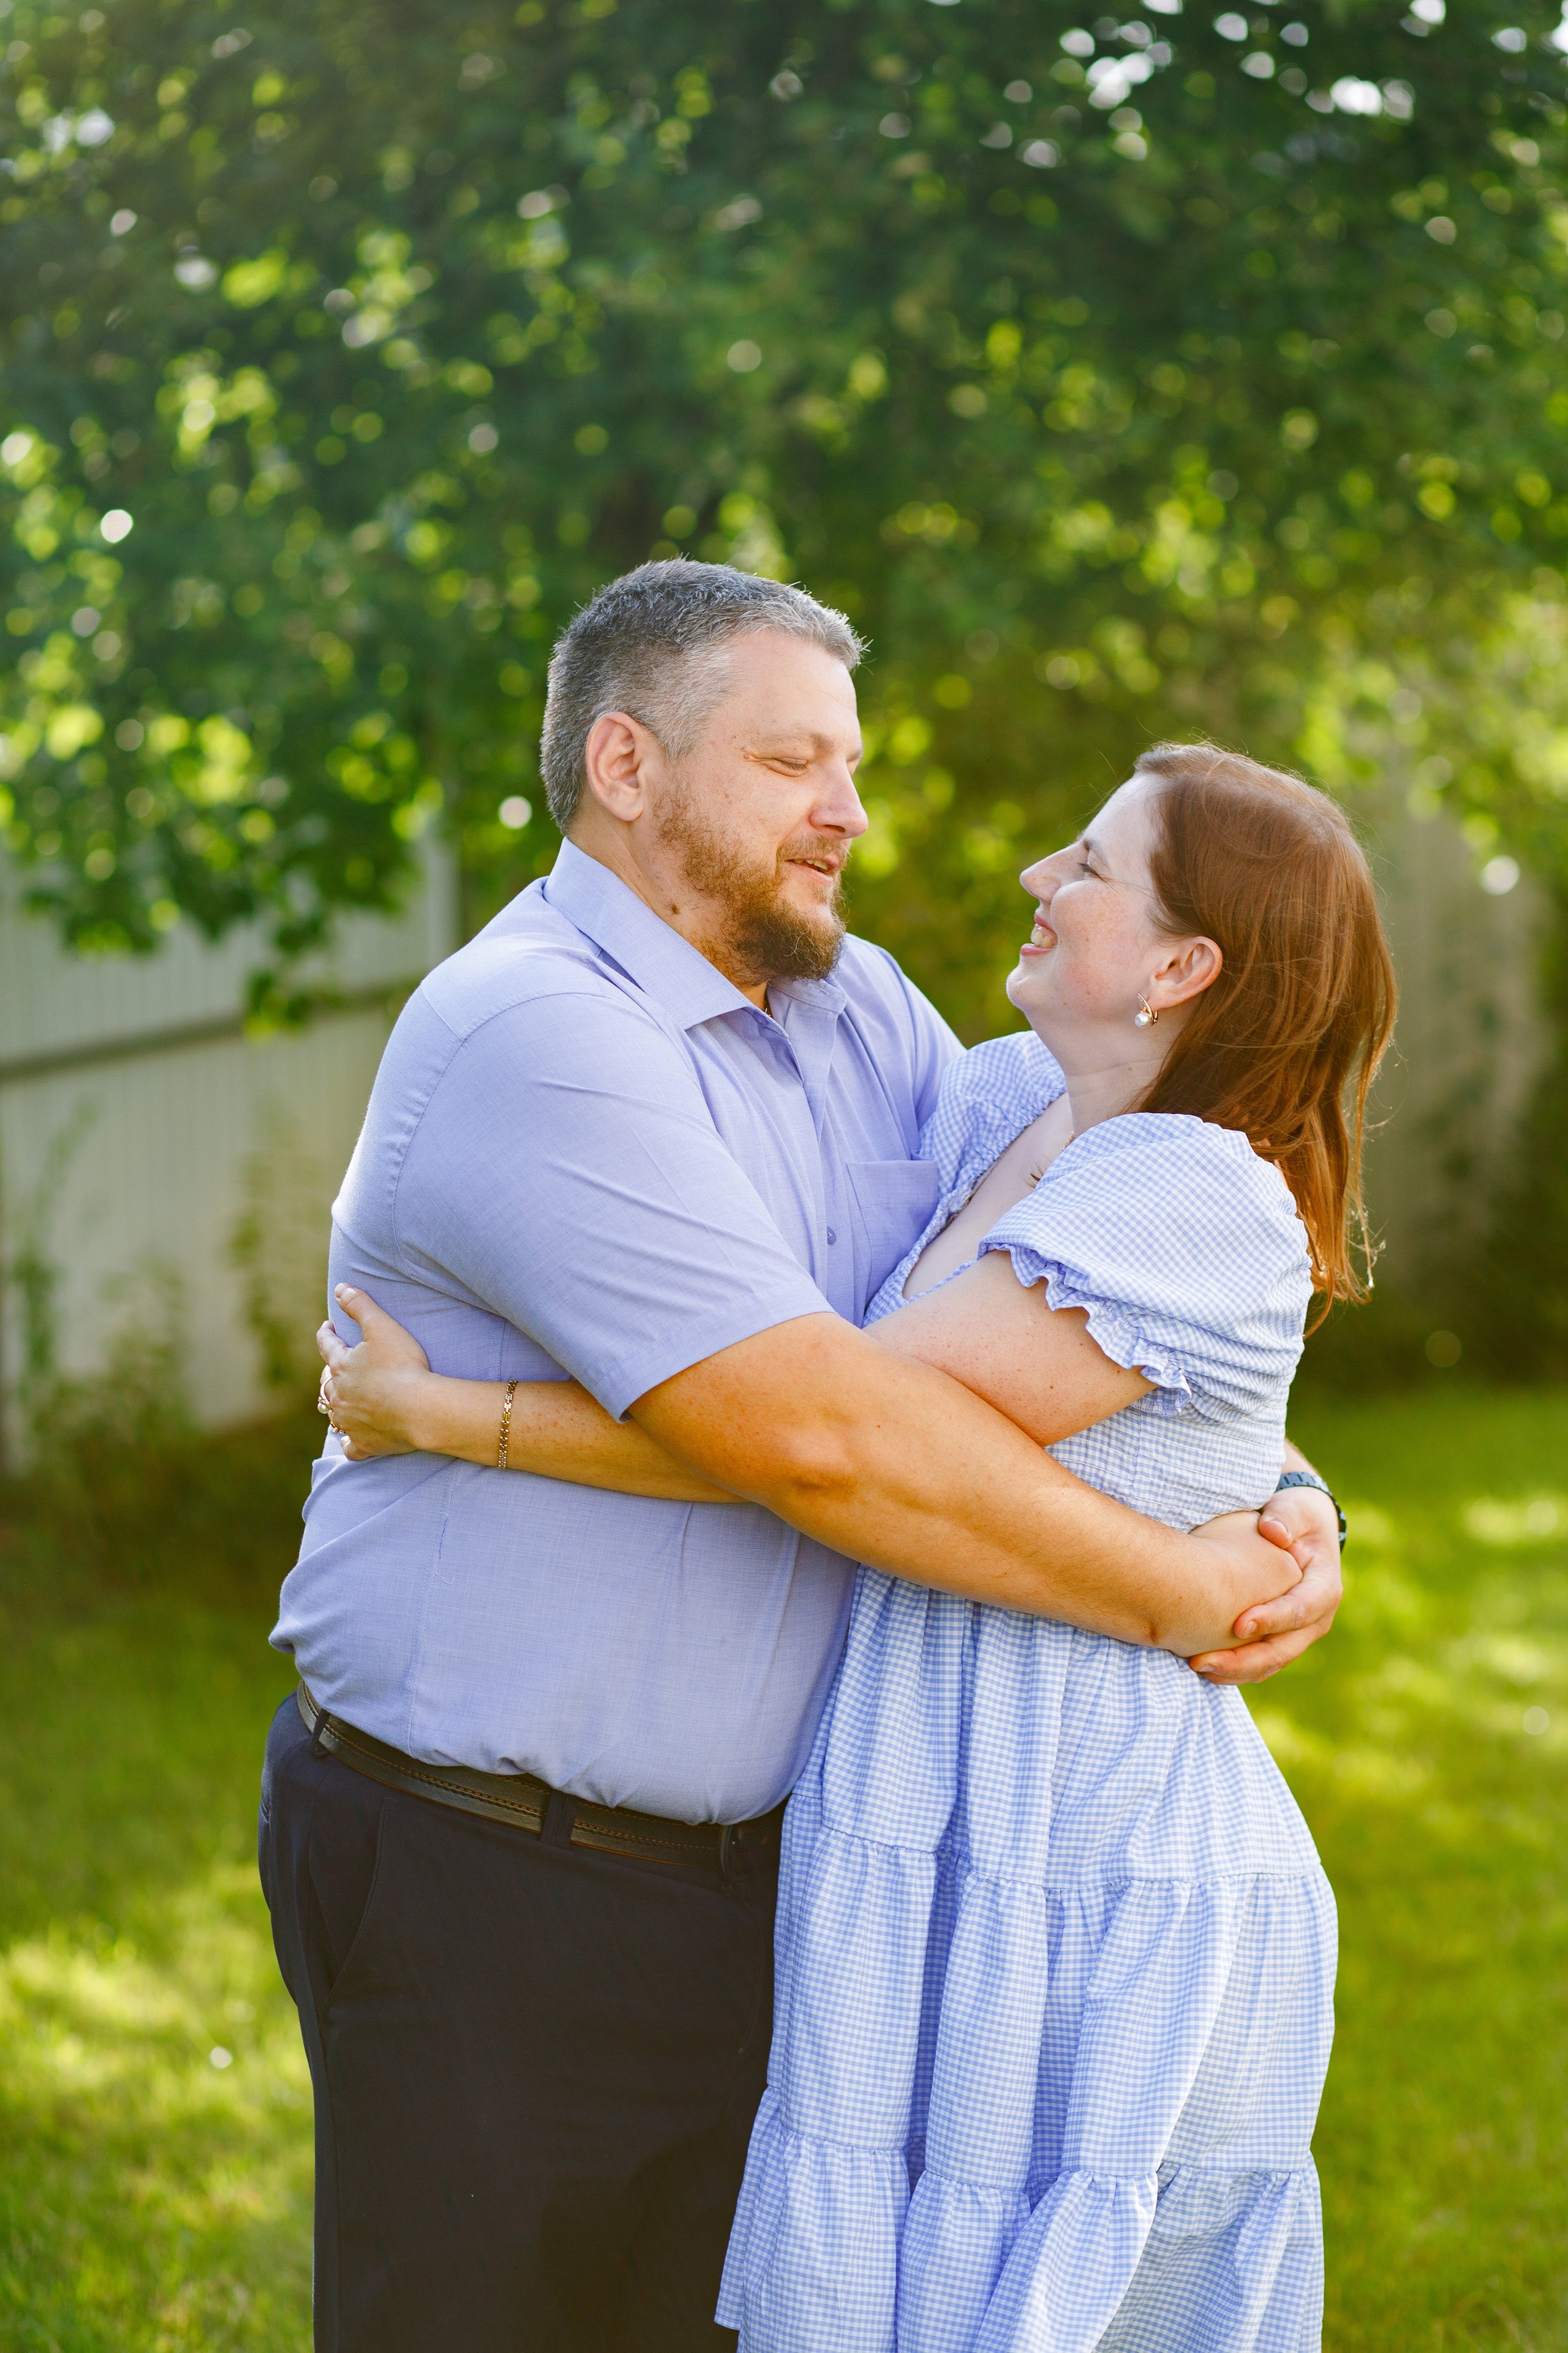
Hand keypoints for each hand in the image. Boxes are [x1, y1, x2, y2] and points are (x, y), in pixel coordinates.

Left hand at [316, 1285, 433, 1459]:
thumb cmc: (402, 1366)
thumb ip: (360, 1305)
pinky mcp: (365, 1444)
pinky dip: (348, 1442)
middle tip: (333, 1367)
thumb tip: (339, 1288)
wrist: (419, 1409)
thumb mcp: (381, 1326)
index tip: (328, 1327)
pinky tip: (348, 1441)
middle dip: (328, 1373)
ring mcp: (350, 1422)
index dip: (327, 1334)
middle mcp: (339, 1396)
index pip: (327, 1346)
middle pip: (326, 1383)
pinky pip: (351, 1446)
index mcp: (341, 1366)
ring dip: (335, 1406)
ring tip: (339, 1401)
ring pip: (334, 1414)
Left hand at [1188, 1483, 1342, 1684]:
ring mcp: (1297, 1635)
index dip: (1272, 1620)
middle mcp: (1315, 1619)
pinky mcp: (1278, 1640)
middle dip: (1243, 1660)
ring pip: (1269, 1664)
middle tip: (1203, 1661)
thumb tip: (1274, 1532)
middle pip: (1283, 1650)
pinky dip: (1232, 1669)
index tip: (1238, 1625)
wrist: (1301, 1531)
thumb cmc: (1295, 1517)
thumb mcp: (1295, 1508)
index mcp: (1324, 1588)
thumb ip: (1286, 1517)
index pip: (1301, 1610)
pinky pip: (1258, 1664)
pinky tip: (1202, 1665)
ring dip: (1233, 1670)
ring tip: (1197, 1665)